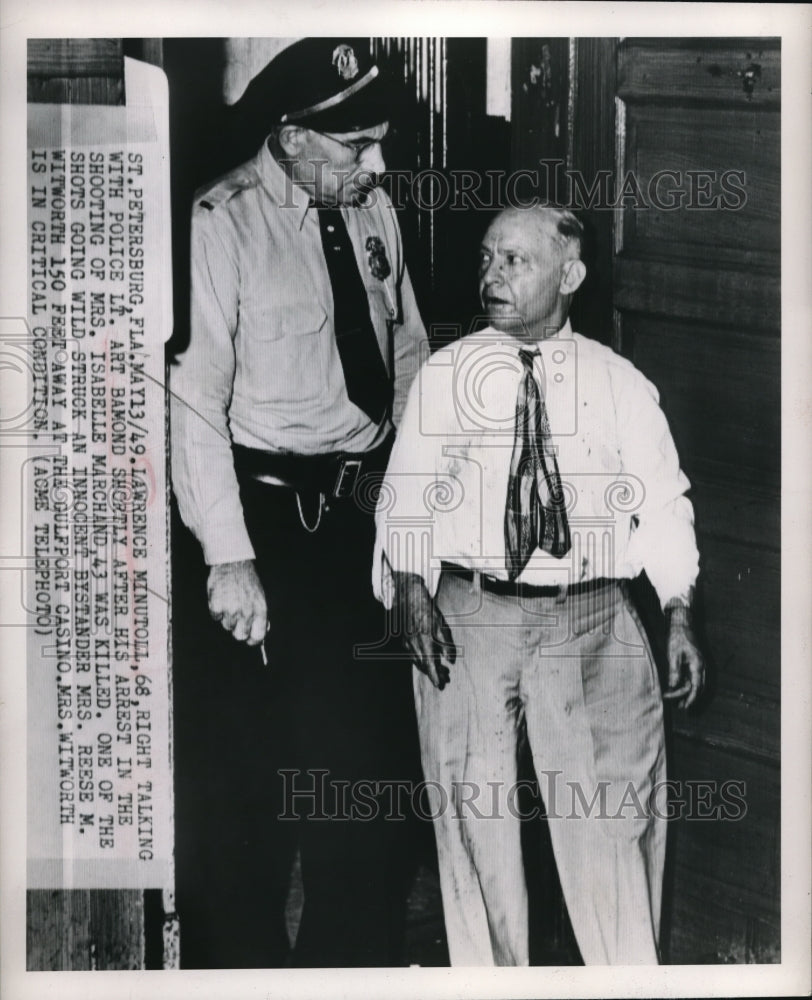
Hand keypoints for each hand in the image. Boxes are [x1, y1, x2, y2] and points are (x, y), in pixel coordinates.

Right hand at [207, 559, 267, 645]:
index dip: (253, 640)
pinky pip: (216, 617)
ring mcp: (231, 610)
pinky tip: (221, 597)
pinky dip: (217, 610)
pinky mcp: (217, 606)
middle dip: (238, 629)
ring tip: (230, 601)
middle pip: (240, 635)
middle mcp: (246, 612)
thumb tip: (259, 630)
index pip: (258, 635)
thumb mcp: (260, 596)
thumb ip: (259, 614)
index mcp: (260, 610)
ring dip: (227, 617)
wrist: (232, 562)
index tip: (249, 640)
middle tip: (237, 618)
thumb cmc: (247, 579)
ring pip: (227, 626)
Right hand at [393, 571, 455, 688]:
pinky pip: (413, 656)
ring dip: (428, 668)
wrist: (409, 598)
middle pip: (424, 666)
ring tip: (439, 670)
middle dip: (434, 674)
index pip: (430, 665)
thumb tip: (450, 660)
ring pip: (418, 662)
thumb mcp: (441, 626)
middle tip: (444, 678)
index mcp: (425, 642)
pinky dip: (421, 660)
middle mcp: (414, 646)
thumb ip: (446, 644)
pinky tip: (428, 659)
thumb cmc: (427, 610)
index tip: (440, 685)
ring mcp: (407, 644)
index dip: (435, 677)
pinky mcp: (404, 641)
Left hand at [663, 600, 704, 708]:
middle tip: (679, 707)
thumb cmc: (677, 638)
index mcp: (698, 665)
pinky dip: (688, 685)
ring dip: (689, 693)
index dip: (690, 699)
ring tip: (679, 702)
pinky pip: (694, 678)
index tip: (683, 707)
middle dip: (689, 698)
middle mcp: (702, 667)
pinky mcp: (695, 662)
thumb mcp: (673, 655)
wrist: (682, 624)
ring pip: (697, 684)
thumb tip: (673, 687)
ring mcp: (700, 665)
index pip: (696, 688)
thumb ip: (674, 672)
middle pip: (698, 688)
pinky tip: (680, 688)